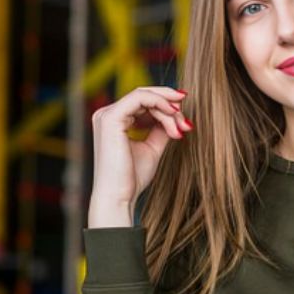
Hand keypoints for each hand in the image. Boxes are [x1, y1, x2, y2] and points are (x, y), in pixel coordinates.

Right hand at [88, 86, 191, 226]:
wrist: (120, 196)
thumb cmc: (133, 176)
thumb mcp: (153, 147)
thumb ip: (161, 129)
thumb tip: (177, 115)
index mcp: (114, 120)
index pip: (143, 102)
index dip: (167, 107)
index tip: (186, 123)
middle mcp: (106, 114)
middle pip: (146, 96)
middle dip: (171, 107)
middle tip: (186, 123)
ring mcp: (107, 114)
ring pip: (146, 96)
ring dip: (169, 110)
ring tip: (180, 128)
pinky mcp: (111, 118)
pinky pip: (140, 98)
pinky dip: (161, 104)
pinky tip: (173, 115)